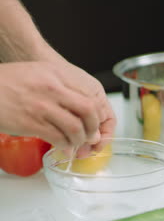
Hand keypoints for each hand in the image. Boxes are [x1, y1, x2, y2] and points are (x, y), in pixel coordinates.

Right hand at [0, 61, 114, 155]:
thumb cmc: (7, 81)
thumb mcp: (38, 72)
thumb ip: (61, 85)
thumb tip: (80, 105)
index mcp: (56, 74)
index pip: (89, 94)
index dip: (97, 111)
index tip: (96, 121)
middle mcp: (52, 88)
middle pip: (88, 110)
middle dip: (93, 127)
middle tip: (91, 135)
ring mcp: (42, 106)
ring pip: (75, 127)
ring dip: (80, 140)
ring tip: (77, 144)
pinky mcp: (31, 123)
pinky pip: (58, 138)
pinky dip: (65, 146)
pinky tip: (64, 148)